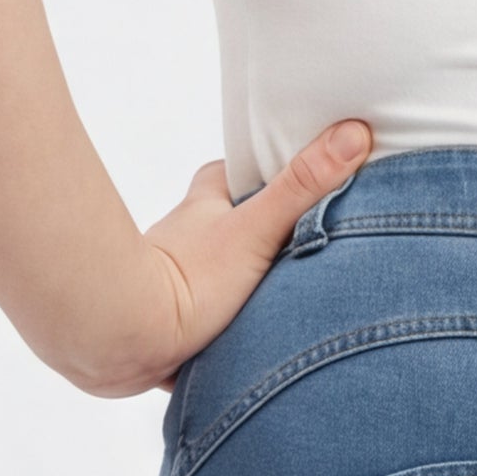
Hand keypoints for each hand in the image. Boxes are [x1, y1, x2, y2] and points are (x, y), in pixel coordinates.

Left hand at [106, 120, 372, 391]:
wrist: (123, 339)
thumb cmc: (186, 280)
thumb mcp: (256, 227)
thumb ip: (303, 186)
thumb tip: (353, 133)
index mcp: (208, 202)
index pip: (246, 175)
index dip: (276, 176)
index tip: (311, 178)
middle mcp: (190, 236)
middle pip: (236, 223)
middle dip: (266, 234)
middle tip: (309, 244)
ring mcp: (179, 280)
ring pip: (223, 273)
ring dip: (248, 284)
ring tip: (290, 299)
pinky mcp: (175, 326)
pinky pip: (211, 322)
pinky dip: (229, 328)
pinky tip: (252, 342)